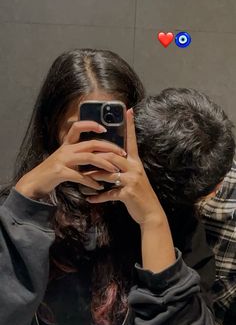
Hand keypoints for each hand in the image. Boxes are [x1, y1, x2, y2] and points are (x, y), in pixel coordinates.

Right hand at [15, 121, 125, 199]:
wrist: (35, 182)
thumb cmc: (53, 171)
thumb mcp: (65, 159)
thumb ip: (78, 154)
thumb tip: (97, 153)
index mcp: (67, 144)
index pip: (78, 127)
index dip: (91, 125)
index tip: (104, 128)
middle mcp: (66, 149)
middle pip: (91, 143)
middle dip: (109, 147)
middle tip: (122, 153)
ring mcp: (63, 160)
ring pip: (89, 157)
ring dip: (104, 164)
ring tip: (115, 170)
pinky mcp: (60, 172)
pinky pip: (80, 176)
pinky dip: (91, 181)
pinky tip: (99, 186)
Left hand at [86, 109, 164, 224]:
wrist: (151, 213)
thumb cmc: (140, 194)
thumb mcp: (135, 177)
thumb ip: (124, 168)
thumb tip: (110, 162)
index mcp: (136, 162)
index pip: (131, 141)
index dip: (130, 126)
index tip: (128, 111)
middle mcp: (134, 168)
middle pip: (113, 156)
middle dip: (97, 157)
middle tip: (83, 157)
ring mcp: (131, 181)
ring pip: (108, 173)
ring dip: (93, 176)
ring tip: (83, 177)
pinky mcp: (127, 194)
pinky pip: (109, 193)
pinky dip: (98, 197)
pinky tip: (90, 199)